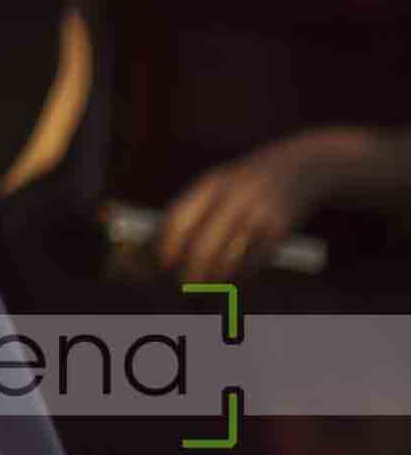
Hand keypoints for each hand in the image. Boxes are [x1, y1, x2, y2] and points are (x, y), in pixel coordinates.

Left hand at [154, 130, 360, 283]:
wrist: (297, 170)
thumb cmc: (243, 183)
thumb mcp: (215, 184)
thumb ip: (188, 210)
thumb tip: (156, 242)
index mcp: (210, 184)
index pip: (179, 219)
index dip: (167, 245)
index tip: (162, 263)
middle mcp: (233, 199)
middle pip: (203, 246)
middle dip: (190, 270)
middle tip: (182, 283)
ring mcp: (258, 216)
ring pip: (228, 259)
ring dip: (213, 278)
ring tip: (204, 284)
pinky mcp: (279, 232)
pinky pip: (252, 263)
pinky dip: (238, 275)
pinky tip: (230, 277)